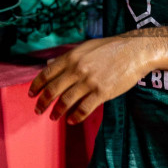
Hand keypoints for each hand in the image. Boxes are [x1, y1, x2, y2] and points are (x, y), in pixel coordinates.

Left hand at [28, 34, 156, 124]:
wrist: (135, 51)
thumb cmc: (110, 48)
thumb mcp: (85, 47)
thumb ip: (67, 58)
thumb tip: (48, 66)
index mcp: (71, 57)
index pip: (47, 73)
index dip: (36, 85)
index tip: (32, 94)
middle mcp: (77, 69)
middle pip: (53, 89)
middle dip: (43, 102)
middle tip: (38, 110)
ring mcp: (89, 81)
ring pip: (66, 101)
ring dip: (57, 111)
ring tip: (53, 117)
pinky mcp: (102, 92)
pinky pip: (83, 108)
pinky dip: (75, 116)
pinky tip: (71, 120)